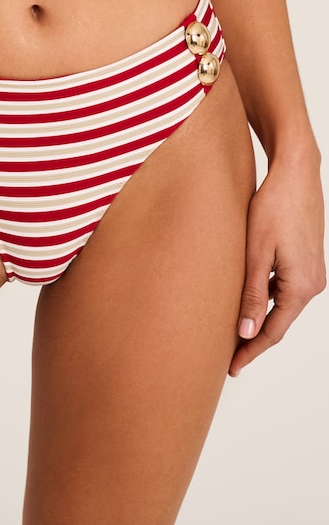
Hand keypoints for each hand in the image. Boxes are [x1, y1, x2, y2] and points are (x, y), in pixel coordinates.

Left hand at [229, 154, 325, 375]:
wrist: (295, 173)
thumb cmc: (274, 207)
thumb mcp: (256, 252)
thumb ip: (252, 294)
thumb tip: (246, 333)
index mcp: (302, 286)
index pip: (273, 331)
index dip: (250, 351)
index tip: (231, 367)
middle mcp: (312, 283)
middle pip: (278, 321)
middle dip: (253, 339)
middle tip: (227, 356)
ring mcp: (311, 270)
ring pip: (280, 305)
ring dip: (258, 318)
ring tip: (231, 331)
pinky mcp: (304, 259)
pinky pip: (283, 288)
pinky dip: (264, 298)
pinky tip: (246, 298)